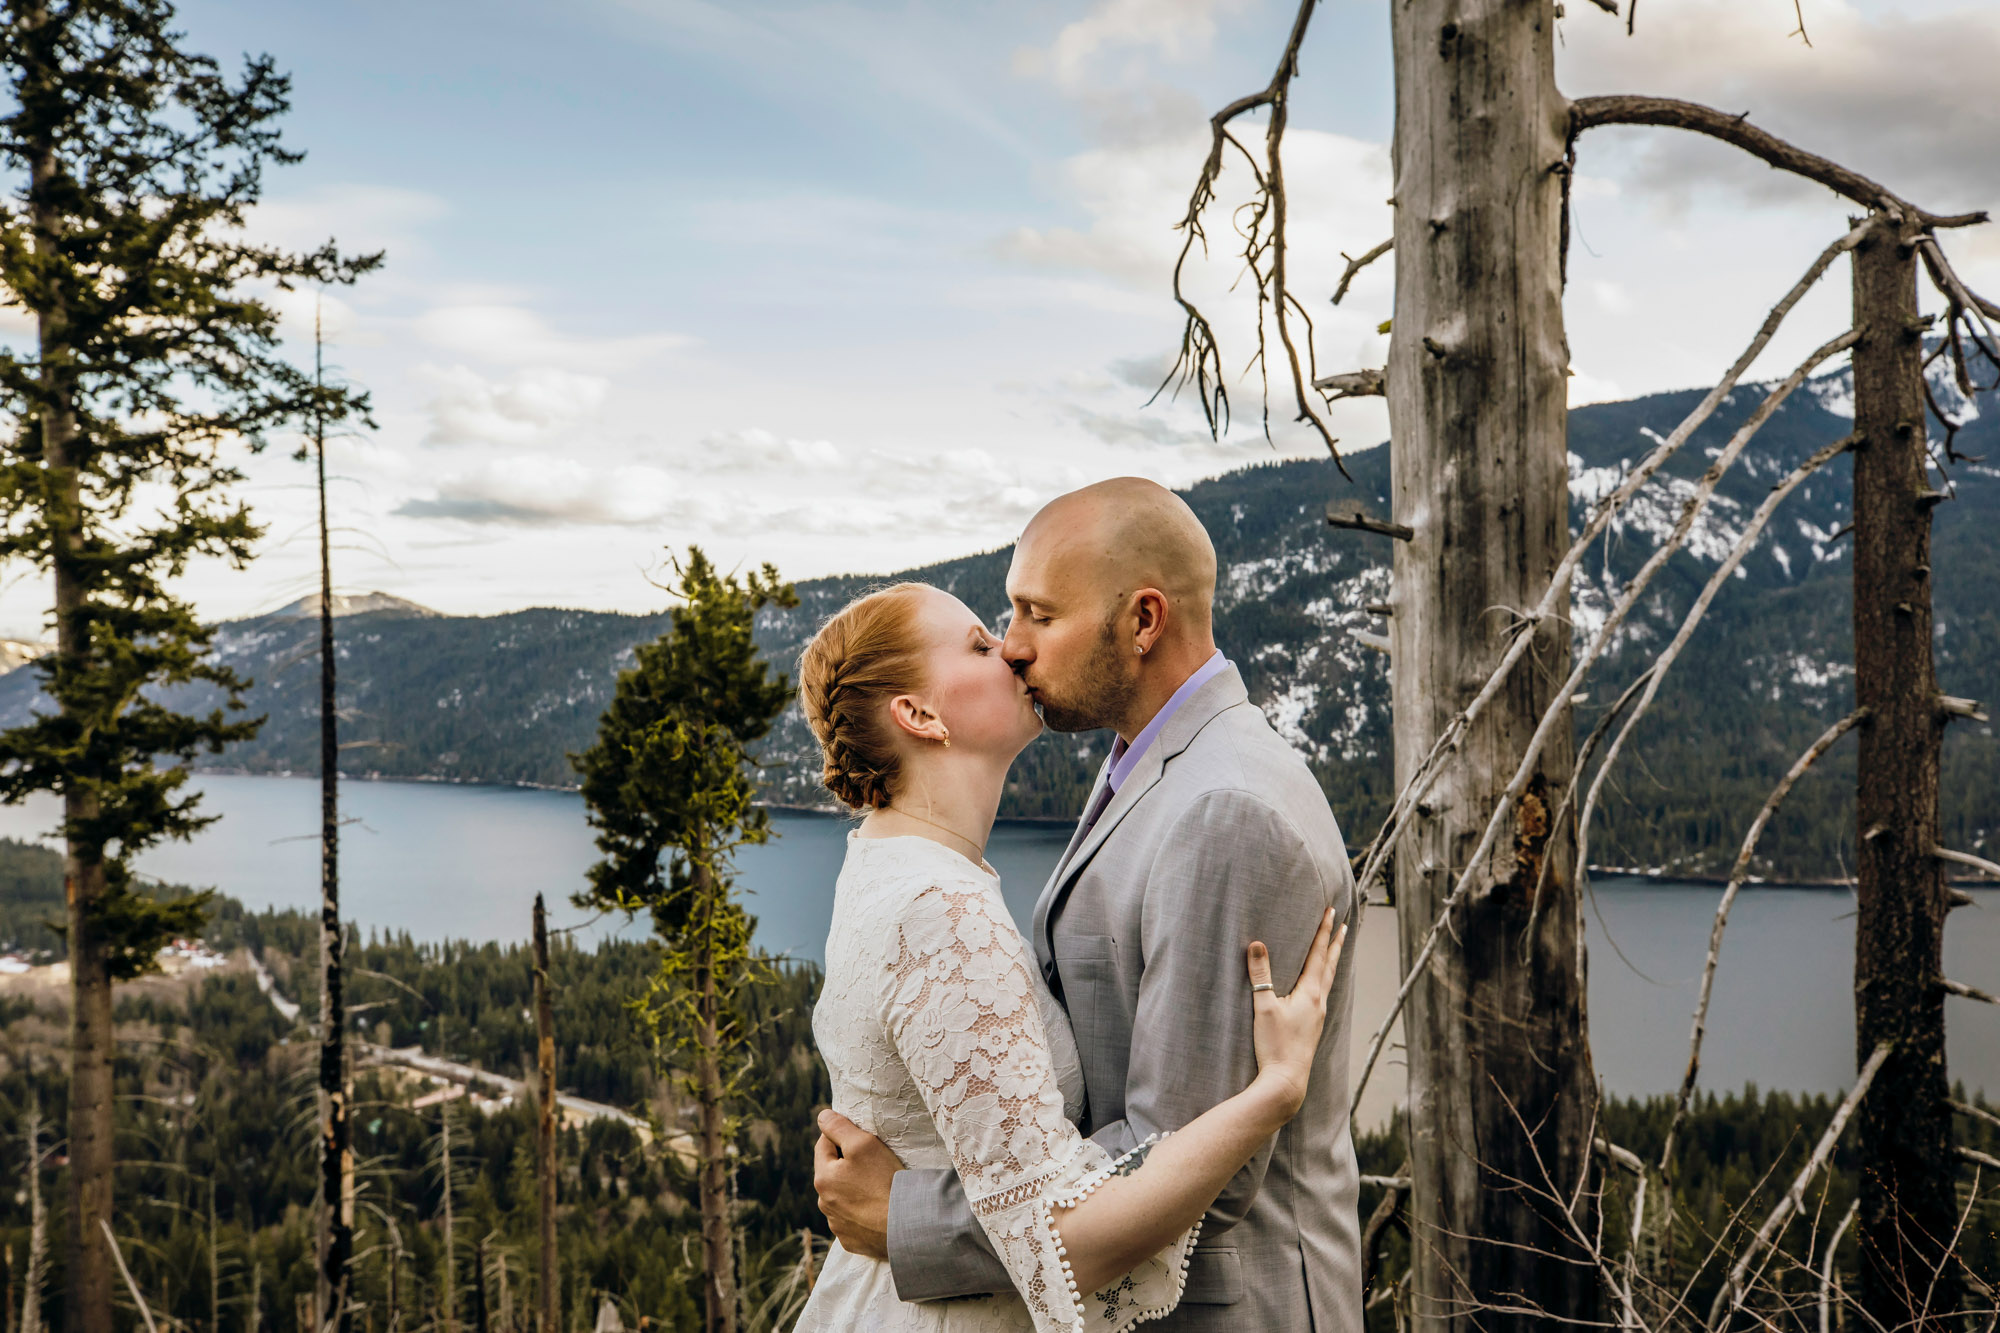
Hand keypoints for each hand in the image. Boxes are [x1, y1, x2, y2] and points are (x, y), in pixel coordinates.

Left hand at [812, 1109, 901, 1260]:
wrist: (907, 1227)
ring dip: (854, 1190)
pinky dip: (863, 1213)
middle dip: (847, 1164)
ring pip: (842, 1198)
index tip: (861, 1137)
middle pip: (833, 1173)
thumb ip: (839, 1127)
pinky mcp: (853, 1241)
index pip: (824, 1145)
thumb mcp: (863, 1144)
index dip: (841, 1135)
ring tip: (878, 1187)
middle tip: (874, 1162)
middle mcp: (825, 1204)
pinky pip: (854, 1220)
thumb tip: (822, 1116)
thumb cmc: (884, 1181)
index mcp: (823, 1179)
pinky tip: (880, 1210)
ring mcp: (838, 1226)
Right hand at [1247, 908, 1347, 1118]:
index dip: (1323, 931)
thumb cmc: (1275, 1045)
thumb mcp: (1264, 1007)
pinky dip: (1325, 980)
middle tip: (1343, 924)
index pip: (1318, 954)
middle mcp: (1319, 1003)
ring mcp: (1318, 1017)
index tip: (1331, 911)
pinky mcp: (1313, 1028)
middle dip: (1335, 943)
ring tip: (1336, 949)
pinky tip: (1319, 987)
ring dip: (1332, 961)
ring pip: (1329, 980)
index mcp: (1310, 993)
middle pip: (1330, 965)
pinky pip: (1323, 995)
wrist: (1286, 1081)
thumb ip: (1260, 975)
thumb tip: (1257, 944)